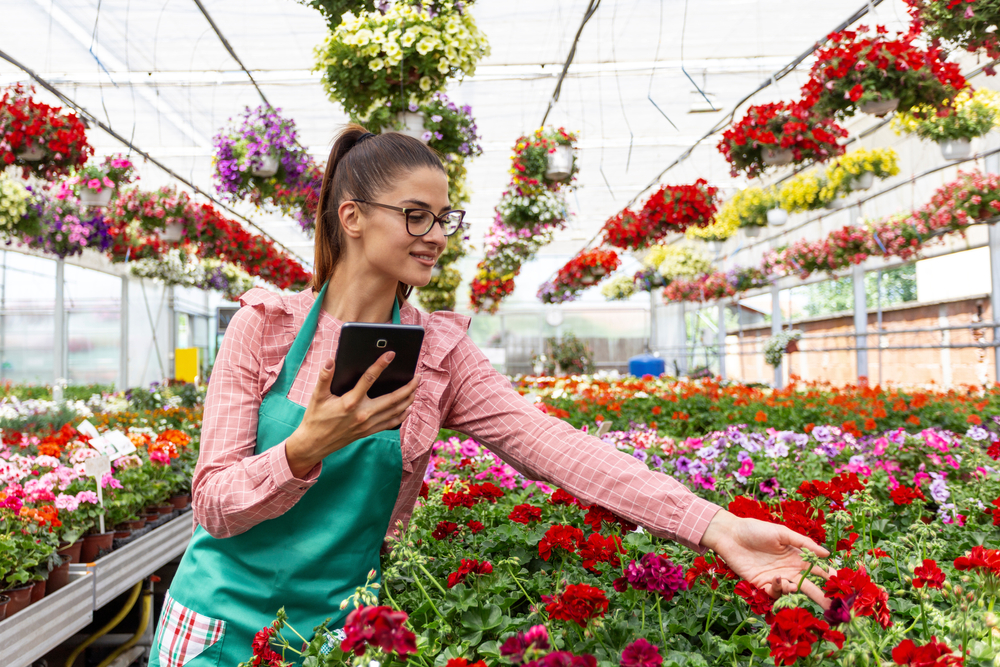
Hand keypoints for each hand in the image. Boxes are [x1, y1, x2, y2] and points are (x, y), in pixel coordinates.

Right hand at [284, 351, 419, 477]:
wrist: (314, 444)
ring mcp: (368, 425)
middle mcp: (362, 414)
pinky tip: (407, 408)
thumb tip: (331, 360)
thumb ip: (324, 377)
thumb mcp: (317, 396)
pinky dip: (401, 415)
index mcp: (350, 402)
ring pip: (395, 411)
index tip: (391, 354)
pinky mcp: (368, 432)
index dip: (380, 365)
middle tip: (417, 376)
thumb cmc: (315, 418)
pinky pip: (390, 423)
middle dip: (408, 387)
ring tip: (416, 388)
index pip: (369, 379)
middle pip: (392, 399)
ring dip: (408, 399)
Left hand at [699, 510, 832, 609]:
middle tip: (833, 607)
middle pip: (810, 586)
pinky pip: (775, 593)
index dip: (830, 578)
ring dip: (797, 591)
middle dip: (822, 596)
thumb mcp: (782, 533)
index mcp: (797, 557)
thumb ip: (804, 543)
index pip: (818, 570)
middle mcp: (789, 570)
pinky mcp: (761, 584)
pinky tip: (777, 580)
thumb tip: (827, 553)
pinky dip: (779, 590)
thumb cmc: (756, 529)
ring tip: (794, 585)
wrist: (730, 534)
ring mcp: (776, 578)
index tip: (843, 587)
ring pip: (793, 592)